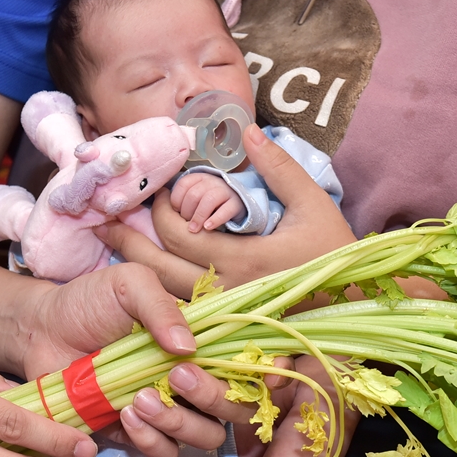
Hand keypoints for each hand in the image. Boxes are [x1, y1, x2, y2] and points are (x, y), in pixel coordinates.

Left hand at [20, 263, 288, 456]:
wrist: (41, 330)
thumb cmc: (91, 301)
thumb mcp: (129, 283)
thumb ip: (161, 306)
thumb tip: (189, 348)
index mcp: (204, 340)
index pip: (255, 363)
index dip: (272, 373)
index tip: (269, 373)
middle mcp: (197, 378)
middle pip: (239, 409)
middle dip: (215, 397)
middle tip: (176, 375)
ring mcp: (172, 408)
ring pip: (206, 436)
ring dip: (179, 422)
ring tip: (140, 399)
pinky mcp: (141, 433)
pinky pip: (166, 454)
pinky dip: (151, 440)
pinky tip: (125, 415)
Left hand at [97, 124, 356, 297]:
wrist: (354, 305)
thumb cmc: (337, 252)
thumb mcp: (314, 202)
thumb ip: (278, 167)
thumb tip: (245, 130)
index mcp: (244, 261)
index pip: (177, 235)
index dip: (156, 212)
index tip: (149, 193)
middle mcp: (228, 293)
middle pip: (156, 269)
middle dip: (126, 242)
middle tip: (102, 220)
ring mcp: (225, 315)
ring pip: (162, 294)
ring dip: (134, 268)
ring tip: (109, 244)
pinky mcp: (227, 327)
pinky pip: (179, 312)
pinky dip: (155, 292)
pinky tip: (138, 278)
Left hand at [170, 172, 244, 232]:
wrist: (235, 203)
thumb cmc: (207, 203)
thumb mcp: (193, 197)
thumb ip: (178, 197)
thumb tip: (159, 195)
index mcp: (198, 178)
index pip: (183, 185)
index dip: (176, 200)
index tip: (176, 212)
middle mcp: (211, 181)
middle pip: (194, 194)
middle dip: (186, 211)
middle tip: (185, 224)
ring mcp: (225, 191)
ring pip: (209, 200)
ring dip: (198, 216)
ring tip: (194, 230)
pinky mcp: (236, 203)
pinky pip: (226, 210)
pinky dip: (215, 219)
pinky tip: (208, 228)